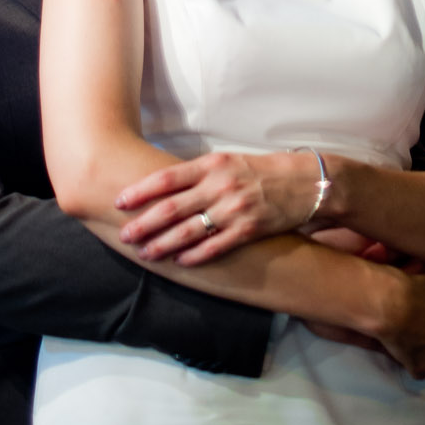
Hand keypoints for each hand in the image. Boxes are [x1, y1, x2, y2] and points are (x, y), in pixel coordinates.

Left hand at [116, 149, 323, 264]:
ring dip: (164, 244)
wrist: (304, 182)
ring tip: (145, 253)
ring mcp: (234, 208)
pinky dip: (196, 256)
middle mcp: (220, 185)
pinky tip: (180, 263)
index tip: (120, 201)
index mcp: (213, 164)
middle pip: (173, 207)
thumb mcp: (229, 162)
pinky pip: (216, 246)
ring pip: (190, 230)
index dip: (141, 190)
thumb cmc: (261, 170)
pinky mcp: (249, 229)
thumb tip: (166, 188)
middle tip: (124, 234)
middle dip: (144, 222)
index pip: (168, 177)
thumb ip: (200, 174)